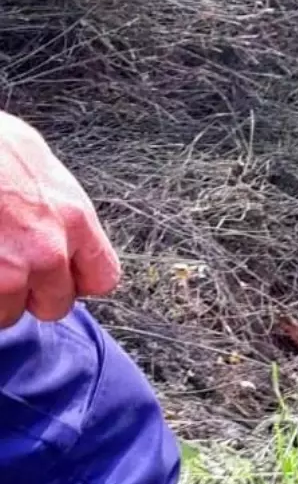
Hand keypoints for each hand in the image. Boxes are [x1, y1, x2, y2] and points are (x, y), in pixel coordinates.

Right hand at [0, 111, 120, 327]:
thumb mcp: (42, 169)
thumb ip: (56, 209)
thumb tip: (55, 219)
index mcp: (74, 220)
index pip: (102, 278)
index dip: (77, 281)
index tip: (61, 276)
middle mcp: (48, 252)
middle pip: (55, 305)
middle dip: (32, 294)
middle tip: (10, 268)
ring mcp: (8, 272)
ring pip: (8, 314)